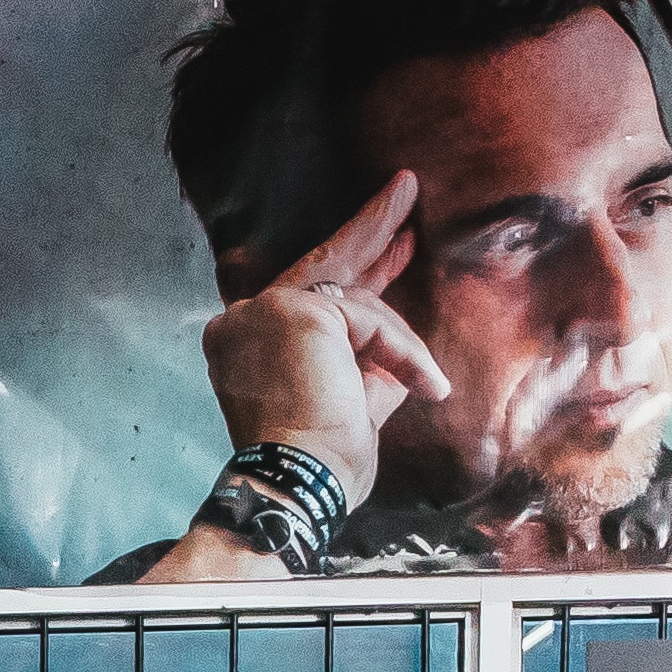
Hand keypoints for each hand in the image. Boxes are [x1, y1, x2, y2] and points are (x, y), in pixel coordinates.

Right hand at [177, 178, 450, 505]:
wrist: (296, 482)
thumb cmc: (317, 462)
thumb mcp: (349, 406)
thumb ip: (368, 369)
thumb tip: (401, 356)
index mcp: (249, 344)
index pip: (309, 295)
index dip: (357, 267)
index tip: (394, 243)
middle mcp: (244, 319)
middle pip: (322, 265)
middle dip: (373, 229)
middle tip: (406, 189)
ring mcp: (264, 310)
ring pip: (357, 302)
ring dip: (400, 345)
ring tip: (427, 383)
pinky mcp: (293, 311)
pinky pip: (369, 320)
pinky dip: (400, 353)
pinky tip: (422, 382)